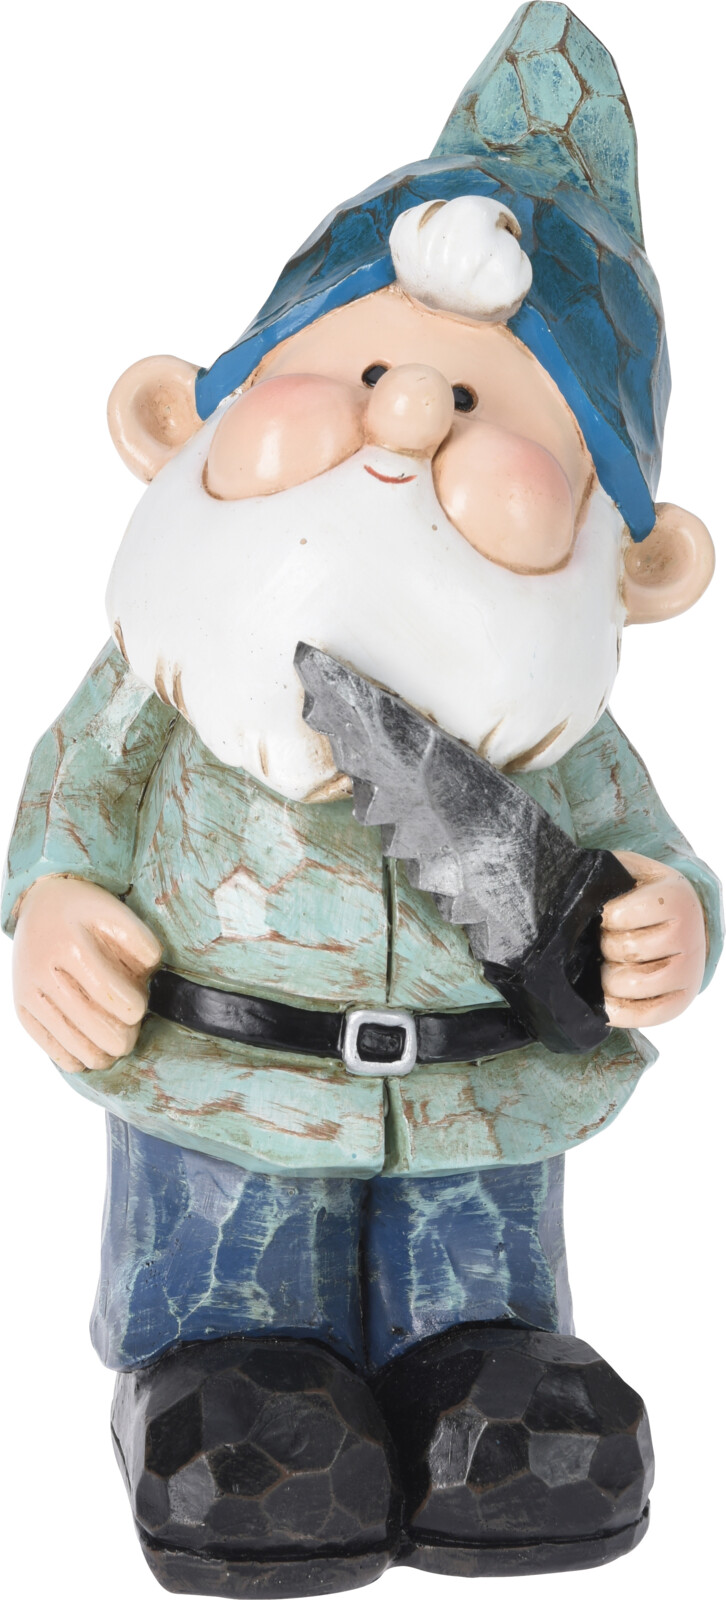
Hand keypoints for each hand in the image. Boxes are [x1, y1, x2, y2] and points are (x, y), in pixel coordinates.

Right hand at [13, 876, 161, 1072]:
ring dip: (98, 1054)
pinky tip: (88, 1057)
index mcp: (71, 945)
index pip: (107, 991)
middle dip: (118, 1038)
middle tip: (128, 1037)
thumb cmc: (85, 912)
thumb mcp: (115, 912)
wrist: (38, 905)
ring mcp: (29, 992)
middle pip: (89, 1023)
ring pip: (69, 1041)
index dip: (131, 1008)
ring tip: (114, 1051)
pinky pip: (48, 1046)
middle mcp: (44, 971)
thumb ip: (140, 940)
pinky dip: (72, 1058)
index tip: (139, 1009)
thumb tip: (150, 971)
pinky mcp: (21, 1007)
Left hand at [600, 851, 706, 1027]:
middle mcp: (689, 936)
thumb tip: (565, 898)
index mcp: (675, 897)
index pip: (619, 915)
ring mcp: (689, 972)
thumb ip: (602, 875)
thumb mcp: (626, 871)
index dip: (604, 917)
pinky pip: (644, 1016)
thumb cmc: (641, 895)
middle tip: (606, 941)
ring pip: (632, 984)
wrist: (679, 920)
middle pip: (625, 950)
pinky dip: (617, 1012)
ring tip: (608, 965)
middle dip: (605, 947)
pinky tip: (605, 1000)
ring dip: (608, 978)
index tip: (606, 915)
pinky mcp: (681, 1001)